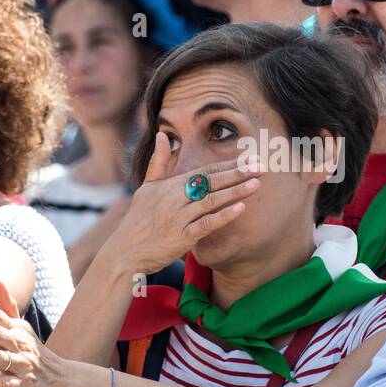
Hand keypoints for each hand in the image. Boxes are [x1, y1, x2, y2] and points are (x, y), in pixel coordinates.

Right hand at [105, 133, 262, 276]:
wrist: (123, 252)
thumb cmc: (137, 220)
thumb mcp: (146, 188)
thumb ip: (158, 162)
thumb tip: (162, 134)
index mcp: (170, 185)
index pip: (205, 170)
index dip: (229, 164)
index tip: (250, 158)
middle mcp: (175, 198)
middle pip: (211, 181)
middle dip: (238, 173)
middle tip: (262, 166)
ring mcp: (178, 218)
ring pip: (211, 201)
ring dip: (235, 191)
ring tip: (257, 184)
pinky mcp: (180, 238)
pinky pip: (205, 225)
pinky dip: (223, 216)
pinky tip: (240, 209)